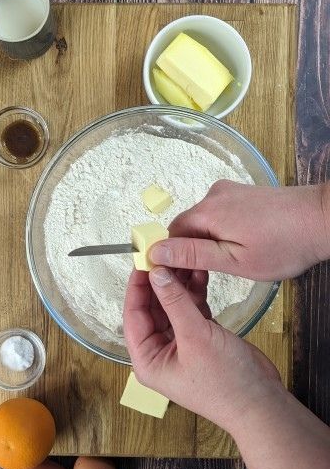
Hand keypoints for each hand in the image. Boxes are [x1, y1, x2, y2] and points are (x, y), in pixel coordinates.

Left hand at [123, 267, 282, 432]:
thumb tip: (156, 273)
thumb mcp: (195, 337)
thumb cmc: (225, 383)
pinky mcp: (200, 337)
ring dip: (178, 283)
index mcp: (148, 359)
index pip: (133, 314)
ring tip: (184, 256)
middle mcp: (160, 351)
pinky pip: (191, 308)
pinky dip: (194, 291)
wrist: (261, 403)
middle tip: (164, 253)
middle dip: (159, 281)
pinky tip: (198, 271)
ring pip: (172, 305)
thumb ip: (175, 302)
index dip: (137, 286)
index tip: (143, 259)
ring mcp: (181, 343)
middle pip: (152, 307)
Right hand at [149, 180, 329, 280]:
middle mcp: (213, 195)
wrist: (323, 219)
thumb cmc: (283, 246)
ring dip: (206, 242)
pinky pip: (218, 213)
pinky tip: (239, 245)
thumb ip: (192, 254)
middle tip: (207, 277)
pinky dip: (220, 231)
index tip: (182, 278)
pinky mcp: (242, 192)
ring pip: (203, 221)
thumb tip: (154, 251)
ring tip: (229, 262)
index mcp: (206, 212)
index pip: (170, 234)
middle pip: (186, 226)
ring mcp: (229, 191)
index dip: (171, 257)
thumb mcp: (234, 260)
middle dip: (190, 251)